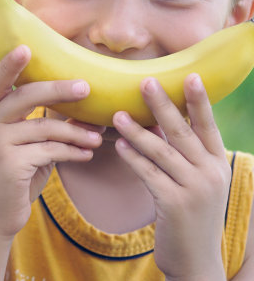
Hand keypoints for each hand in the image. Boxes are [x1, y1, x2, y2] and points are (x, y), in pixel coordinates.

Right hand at [0, 45, 101, 238]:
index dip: (9, 64)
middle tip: (86, 87)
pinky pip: (50, 151)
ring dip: (76, 132)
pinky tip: (87, 154)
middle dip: (58, 90)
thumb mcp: (29, 146)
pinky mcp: (10, 164)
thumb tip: (85, 109)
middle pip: (26, 96)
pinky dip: (73, 152)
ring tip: (97, 137)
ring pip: (45, 127)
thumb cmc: (16, 176)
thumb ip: (46, 125)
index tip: (26, 47)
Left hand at [113, 74, 228, 279]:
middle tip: (144, 81)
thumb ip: (181, 153)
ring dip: (137, 131)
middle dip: (162, 105)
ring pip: (161, 151)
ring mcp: (194, 189)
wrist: (195, 259)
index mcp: (218, 163)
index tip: (189, 75)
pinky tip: (118, 146)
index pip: (208, 125)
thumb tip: (156, 118)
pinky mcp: (174, 204)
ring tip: (116, 114)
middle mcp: (211, 173)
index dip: (199, 101)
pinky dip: (133, 158)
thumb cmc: (189, 213)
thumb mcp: (194, 181)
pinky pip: (149, 174)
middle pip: (182, 132)